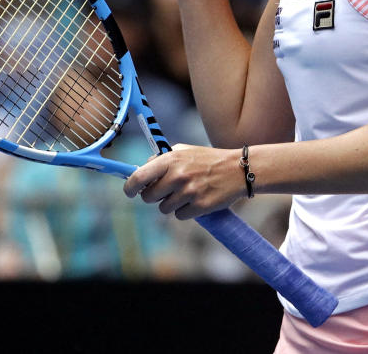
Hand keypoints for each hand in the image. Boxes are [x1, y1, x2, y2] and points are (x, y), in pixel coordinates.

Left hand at [123, 143, 245, 219]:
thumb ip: (161, 159)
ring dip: (170, 204)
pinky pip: (179, 216)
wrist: (237, 170)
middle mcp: (177, 176)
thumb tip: (140, 170)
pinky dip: (184, 211)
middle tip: (165, 191)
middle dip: (153, 197)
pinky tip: (195, 200)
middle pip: (148, 197)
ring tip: (185, 193)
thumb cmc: (207, 160)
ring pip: (163, 209)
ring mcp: (189, 192)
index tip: (129, 192)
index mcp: (171, 160)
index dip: (130, 187)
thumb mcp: (183, 151)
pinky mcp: (200, 207)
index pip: (139, 177)